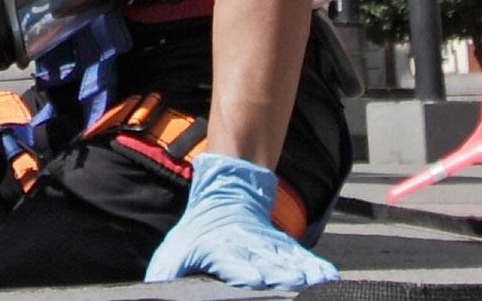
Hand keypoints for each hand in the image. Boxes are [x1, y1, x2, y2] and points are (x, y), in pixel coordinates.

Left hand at [145, 152, 337, 289]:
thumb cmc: (199, 232)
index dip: (240, 269)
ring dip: (299, 272)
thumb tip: (154, 287)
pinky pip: (301, 257)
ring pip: (284, 259)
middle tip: (292, 283)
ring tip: (314, 282)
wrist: (228, 194)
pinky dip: (314, 266)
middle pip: (262, 262)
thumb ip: (168, 269)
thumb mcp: (177, 248)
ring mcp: (266, 245)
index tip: (253, 278)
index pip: (229, 259)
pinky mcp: (283, 246)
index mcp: (217, 246)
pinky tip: (327, 276)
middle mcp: (245, 245)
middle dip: (277, 274)